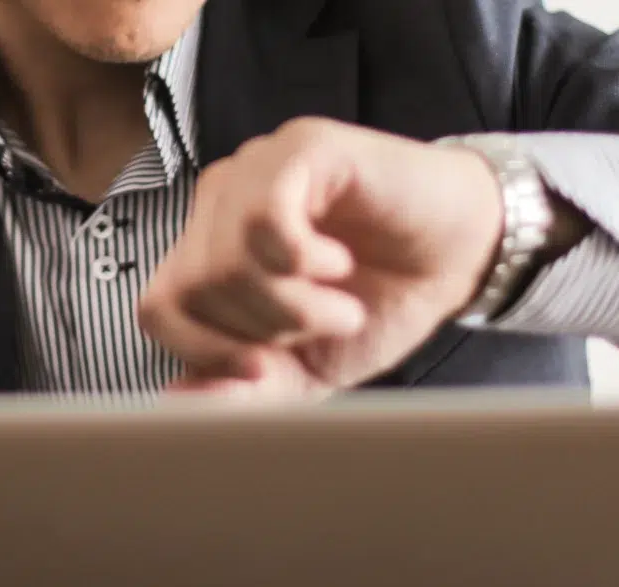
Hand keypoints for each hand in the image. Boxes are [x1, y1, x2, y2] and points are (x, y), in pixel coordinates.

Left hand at [138, 118, 505, 400]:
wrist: (459, 259)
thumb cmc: (378, 304)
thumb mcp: (305, 370)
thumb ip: (241, 390)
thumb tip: (172, 404)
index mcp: (208, 251)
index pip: (159, 309)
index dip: (204, 351)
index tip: (265, 367)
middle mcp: (220, 204)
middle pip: (191, 289)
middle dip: (261, 331)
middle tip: (321, 327)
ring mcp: (256, 170)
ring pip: (225, 261)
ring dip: (292, 306)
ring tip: (342, 306)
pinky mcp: (300, 148)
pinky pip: (264, 218)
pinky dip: (303, 261)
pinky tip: (337, 264)